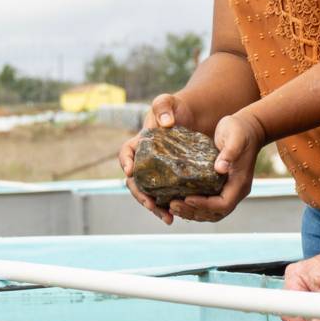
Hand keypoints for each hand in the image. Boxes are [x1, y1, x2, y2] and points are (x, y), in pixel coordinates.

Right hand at [119, 93, 192, 225]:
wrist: (194, 120)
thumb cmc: (176, 109)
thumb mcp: (168, 102)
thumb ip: (163, 106)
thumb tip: (165, 123)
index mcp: (138, 144)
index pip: (125, 154)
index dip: (125, 163)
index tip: (131, 171)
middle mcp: (143, 161)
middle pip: (135, 182)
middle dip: (140, 195)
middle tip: (151, 204)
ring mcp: (155, 173)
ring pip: (148, 194)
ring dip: (154, 207)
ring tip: (167, 217)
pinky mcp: (169, 181)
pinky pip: (163, 197)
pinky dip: (167, 208)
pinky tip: (174, 217)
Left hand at [168, 111, 264, 222]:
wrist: (248, 128)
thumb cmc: (240, 130)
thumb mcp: (235, 138)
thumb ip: (229, 152)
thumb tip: (219, 168)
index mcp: (240, 183)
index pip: (223, 204)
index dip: (204, 205)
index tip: (187, 198)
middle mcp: (235, 191)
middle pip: (215, 213)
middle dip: (194, 212)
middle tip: (173, 205)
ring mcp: (228, 190)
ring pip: (210, 212)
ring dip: (191, 212)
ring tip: (172, 206)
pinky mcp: (220, 186)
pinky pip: (207, 203)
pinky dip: (193, 206)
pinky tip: (178, 201)